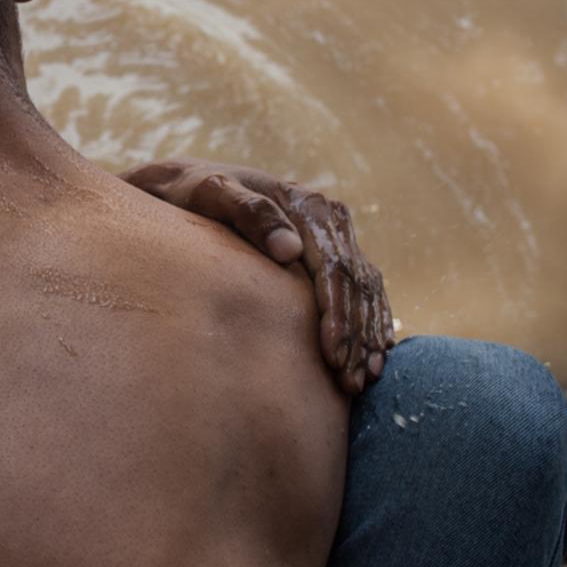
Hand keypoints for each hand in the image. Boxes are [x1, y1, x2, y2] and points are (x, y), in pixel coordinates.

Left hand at [119, 159, 393, 395]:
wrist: (194, 183)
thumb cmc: (197, 193)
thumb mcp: (212, 194)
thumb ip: (249, 213)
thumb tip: (289, 249)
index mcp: (307, 205)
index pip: (333, 267)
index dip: (336, 314)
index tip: (331, 355)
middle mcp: (329, 217)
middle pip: (355, 283)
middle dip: (355, 335)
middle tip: (349, 383)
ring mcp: (334, 235)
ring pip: (365, 290)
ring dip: (367, 337)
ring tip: (361, 381)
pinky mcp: (333, 251)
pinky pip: (364, 290)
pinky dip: (371, 324)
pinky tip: (372, 358)